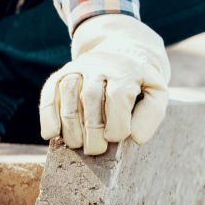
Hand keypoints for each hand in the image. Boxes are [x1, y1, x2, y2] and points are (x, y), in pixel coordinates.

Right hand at [39, 14, 169, 155]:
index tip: (117, 137)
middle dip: (92, 129)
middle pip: (90, 96)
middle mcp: (100, 65)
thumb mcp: (156, 93)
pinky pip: (49, 94)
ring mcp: (77, 68)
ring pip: (68, 94)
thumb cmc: (139, 84)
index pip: (117, 97)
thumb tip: (134, 137)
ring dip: (70, 126)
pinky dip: (48, 116)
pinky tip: (52, 134)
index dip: (116, 124)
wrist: (122, 55)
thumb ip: (152, 114)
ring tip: (78, 145)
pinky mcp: (60, 76)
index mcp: (126, 70)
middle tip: (96, 149)